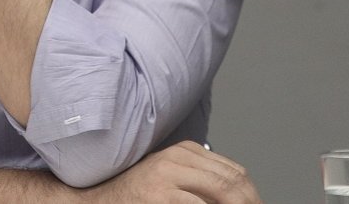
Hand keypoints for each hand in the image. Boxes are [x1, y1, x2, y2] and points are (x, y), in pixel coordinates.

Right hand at [78, 142, 261, 203]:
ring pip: (223, 192)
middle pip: (233, 182)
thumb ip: (199, 180)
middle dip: (250, 202)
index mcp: (184, 151)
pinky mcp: (160, 195)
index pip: (235, 172)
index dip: (253, 196)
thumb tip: (239, 196)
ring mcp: (167, 176)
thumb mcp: (169, 179)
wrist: (95, 201)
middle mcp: (177, 158)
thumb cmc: (133, 195)